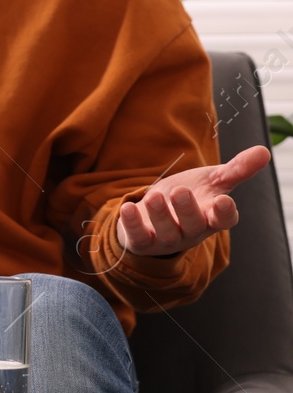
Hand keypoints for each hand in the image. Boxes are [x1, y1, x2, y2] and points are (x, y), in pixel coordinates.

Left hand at [116, 145, 270, 255]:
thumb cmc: (191, 197)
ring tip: (154, 196)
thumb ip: (237, 170)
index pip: (223, 220)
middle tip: (180, 192)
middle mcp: (191, 231)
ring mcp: (167, 238)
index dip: (224, 213)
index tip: (224, 201)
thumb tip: (264, 151)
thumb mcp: (212, 181)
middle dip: (187, 210)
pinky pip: (138, 237)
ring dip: (160, 215)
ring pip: (166, 231)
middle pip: (193, 225)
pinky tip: (128, 206)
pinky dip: (132, 223)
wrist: (155, 213)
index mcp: (211, 216)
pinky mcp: (142, 241)